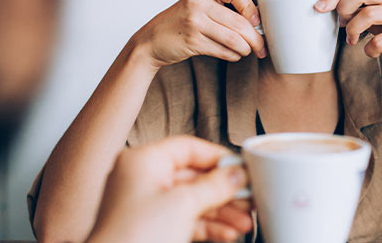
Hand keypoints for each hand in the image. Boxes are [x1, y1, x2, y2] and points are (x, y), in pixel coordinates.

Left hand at [87, 136, 252, 242]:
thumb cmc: (133, 237)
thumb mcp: (183, 205)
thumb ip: (215, 186)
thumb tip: (236, 174)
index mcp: (142, 161)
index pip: (188, 148)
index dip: (218, 158)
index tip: (243, 168)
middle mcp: (141, 179)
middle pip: (194, 176)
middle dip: (224, 191)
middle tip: (248, 197)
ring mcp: (145, 205)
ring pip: (192, 201)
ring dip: (221, 212)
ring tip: (244, 221)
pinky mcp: (151, 228)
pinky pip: (185, 220)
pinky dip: (207, 226)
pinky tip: (227, 233)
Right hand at [134, 0, 265, 70]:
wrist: (151, 40)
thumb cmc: (180, 23)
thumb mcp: (198, 6)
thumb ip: (222, 9)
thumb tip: (256, 22)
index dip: (251, 7)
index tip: (256, 21)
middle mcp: (198, 4)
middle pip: (239, 22)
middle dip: (255, 38)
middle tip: (261, 47)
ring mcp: (194, 23)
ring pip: (233, 38)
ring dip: (245, 49)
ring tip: (247, 52)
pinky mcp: (192, 42)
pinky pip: (222, 50)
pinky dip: (233, 55)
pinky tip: (234, 55)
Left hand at [315, 0, 381, 72]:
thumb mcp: (378, 13)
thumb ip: (358, 6)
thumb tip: (327, 6)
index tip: (318, 8)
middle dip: (343, 9)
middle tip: (341, 24)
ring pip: (368, 14)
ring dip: (353, 30)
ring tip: (352, 40)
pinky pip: (380, 40)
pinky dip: (369, 49)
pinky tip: (370, 51)